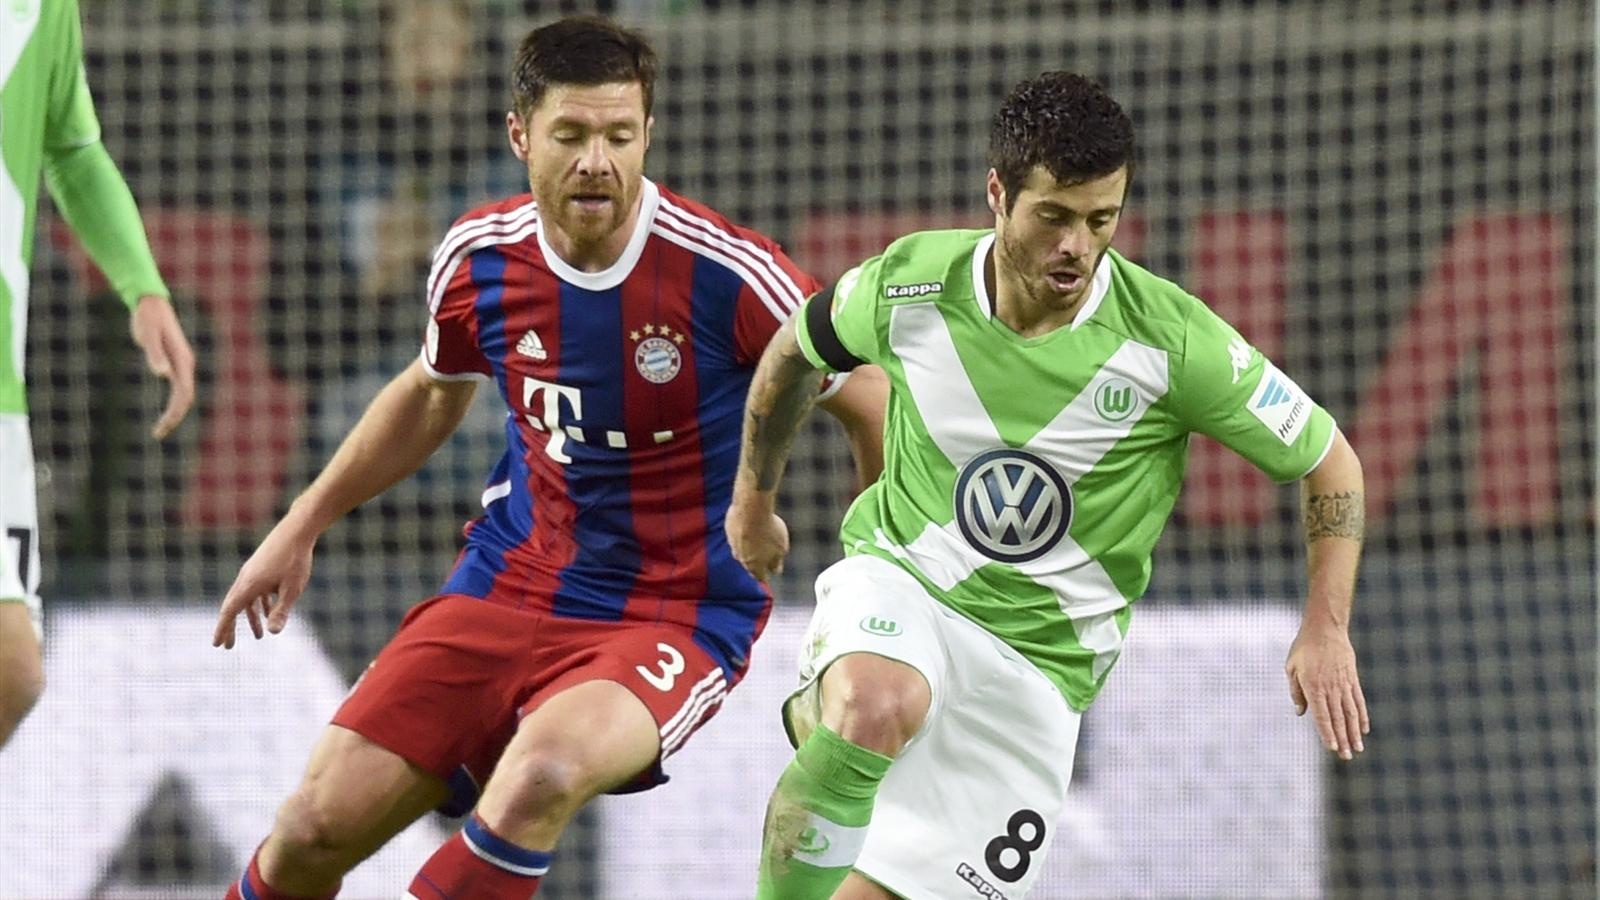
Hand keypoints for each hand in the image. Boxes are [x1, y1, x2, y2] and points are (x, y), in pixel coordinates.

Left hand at [130, 295, 195, 438]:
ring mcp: (180, 365)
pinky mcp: (173, 363)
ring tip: (159, 429)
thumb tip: (162, 375)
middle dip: (174, 418)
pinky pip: (177, 389)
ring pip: (183, 396)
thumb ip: (155, 355)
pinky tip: (163, 413)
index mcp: (182, 361)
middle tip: (157, 434)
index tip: (161, 427)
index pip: (183, 394)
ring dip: (174, 413)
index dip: (174, 412)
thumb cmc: (147, 318)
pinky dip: (172, 404)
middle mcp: (185, 365)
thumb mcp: (147, 335)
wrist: (151, 304)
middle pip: (185, 399)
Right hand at [214, 520, 315, 648]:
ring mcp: (252, 572)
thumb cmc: (296, 559)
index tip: (217, 644)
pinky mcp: (260, 568)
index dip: (222, 629)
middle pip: (233, 607)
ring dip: (250, 618)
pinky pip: (255, 591)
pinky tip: (268, 614)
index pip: (230, 612)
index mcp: (249, 585)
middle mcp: (246, 579)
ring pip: (245, 600)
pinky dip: (259, 605)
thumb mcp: (292, 589)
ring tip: (259, 635)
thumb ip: (281, 610)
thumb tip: (274, 633)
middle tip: (227, 646)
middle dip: (231, 627)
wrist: (297, 529)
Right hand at [726, 499, 788, 581]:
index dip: (766, 576)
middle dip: (757, 561)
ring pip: (742, 549)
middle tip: (766, 555)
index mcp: (754, 566)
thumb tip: (776, 570)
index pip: (760, 577)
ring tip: (760, 535)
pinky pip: (737, 534)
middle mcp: (741, 558)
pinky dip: (744, 531)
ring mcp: (733, 544)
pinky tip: (752, 523)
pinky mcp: (729, 529)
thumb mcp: (781, 548)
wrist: (751, 508)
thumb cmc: (769, 530)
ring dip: (749, 545)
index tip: (770, 573)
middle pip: (750, 564)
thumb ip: (776, 562)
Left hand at [1285, 621, 1368, 759]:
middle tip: (1347, 757)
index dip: (1327, 734)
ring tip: (1358, 749)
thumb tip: (1301, 713)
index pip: (1322, 716)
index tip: (1332, 749)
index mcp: (1314, 687)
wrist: (1325, 628)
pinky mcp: (1352, 679)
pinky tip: (1364, 729)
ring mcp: (1344, 684)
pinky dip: (1362, 716)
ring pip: (1351, 713)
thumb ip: (1296, 692)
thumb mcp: (1291, 668)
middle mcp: (1331, 689)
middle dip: (1343, 740)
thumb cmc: (1304, 648)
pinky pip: (1358, 701)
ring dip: (1354, 732)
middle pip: (1338, 719)